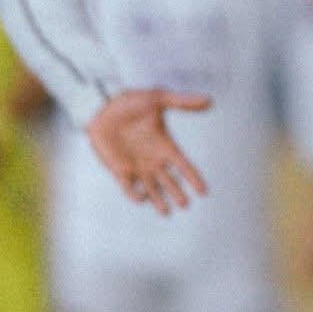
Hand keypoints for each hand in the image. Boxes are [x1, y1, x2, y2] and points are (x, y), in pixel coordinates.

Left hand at [85, 88, 211, 213]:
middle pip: (169, 181)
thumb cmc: (131, 101)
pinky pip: (129, 188)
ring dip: (158, 201)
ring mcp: (136, 166)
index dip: (194, 178)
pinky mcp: (119, 170)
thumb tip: (209, 100)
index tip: (204, 191)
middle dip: (177, 193)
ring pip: (151, 189)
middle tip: (185, 205)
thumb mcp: (158, 98)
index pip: (184, 166)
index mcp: (165, 145)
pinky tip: (142, 199)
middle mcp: (153, 159)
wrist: (102, 107)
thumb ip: (183, 102)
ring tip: (167, 213)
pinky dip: (135, 195)